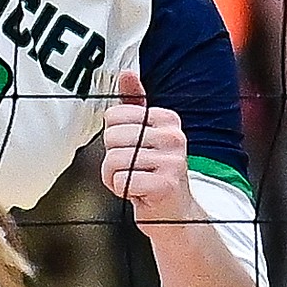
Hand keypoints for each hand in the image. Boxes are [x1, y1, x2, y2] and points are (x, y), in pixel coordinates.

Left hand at [101, 72, 195, 230]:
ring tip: (133, 182)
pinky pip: (122, 181)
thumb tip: (127, 72)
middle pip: (111, 137)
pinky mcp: (166, 185)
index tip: (130, 150)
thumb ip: (134, 104)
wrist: (175, 214)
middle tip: (130, 170)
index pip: (114, 115)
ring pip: (113, 161)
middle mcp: (174, 136)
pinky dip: (121, 190)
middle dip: (111, 159)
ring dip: (115, 177)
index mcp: (167, 118)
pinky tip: (137, 194)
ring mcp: (173, 161)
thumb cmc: (153, 171)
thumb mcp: (144, 135)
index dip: (112, 138)